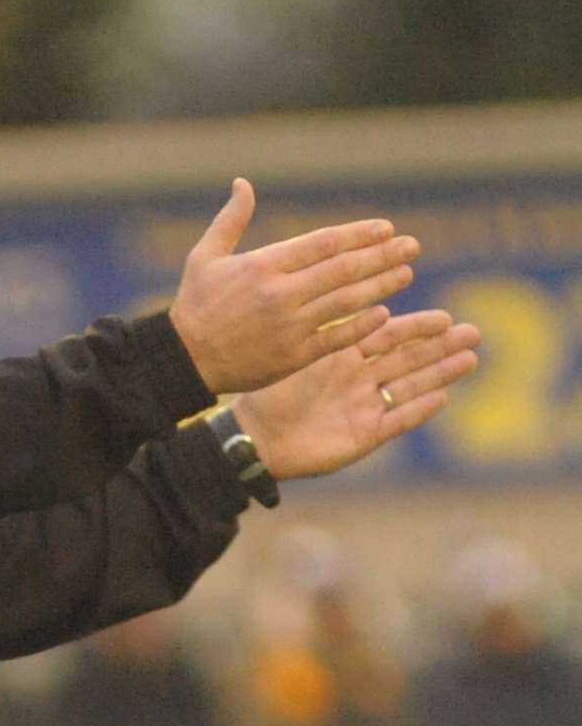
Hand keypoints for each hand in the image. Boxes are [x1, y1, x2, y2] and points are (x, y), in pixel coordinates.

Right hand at [169, 178, 419, 392]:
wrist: (185, 358)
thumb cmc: (194, 303)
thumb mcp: (204, 256)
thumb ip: (230, 219)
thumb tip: (243, 183)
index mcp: (262, 265)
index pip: (322, 243)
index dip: (358, 234)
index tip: (386, 228)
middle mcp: (280, 293)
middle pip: (343, 270)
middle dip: (382, 256)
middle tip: (412, 246)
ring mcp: (290, 326)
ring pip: (347, 302)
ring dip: (380, 286)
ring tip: (405, 274)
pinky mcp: (294, 356)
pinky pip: (338, 338)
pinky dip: (362, 325)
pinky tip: (383, 313)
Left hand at [230, 310, 480, 478]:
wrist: (254, 436)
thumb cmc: (266, 392)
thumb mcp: (295, 355)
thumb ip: (322, 331)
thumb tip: (337, 290)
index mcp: (342, 355)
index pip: (386, 335)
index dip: (415, 327)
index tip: (444, 315)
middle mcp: (360, 380)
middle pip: (408, 359)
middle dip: (440, 346)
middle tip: (472, 332)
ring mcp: (365, 407)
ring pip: (410, 387)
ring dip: (440, 374)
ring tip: (470, 358)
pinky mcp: (364, 436)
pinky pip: (395, 421)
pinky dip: (417, 410)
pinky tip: (442, 398)